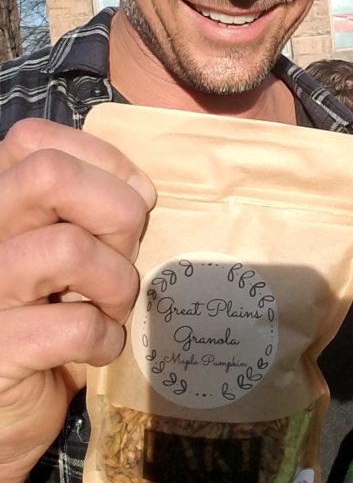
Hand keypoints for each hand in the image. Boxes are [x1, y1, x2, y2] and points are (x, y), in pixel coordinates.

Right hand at [0, 119, 155, 482]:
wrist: (0, 412)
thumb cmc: (46, 316)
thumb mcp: (64, 251)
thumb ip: (85, 207)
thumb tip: (140, 190)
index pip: (34, 139)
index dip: (102, 162)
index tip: (134, 199)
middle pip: (49, 174)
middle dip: (116, 211)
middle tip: (125, 252)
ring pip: (68, 248)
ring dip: (118, 282)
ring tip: (112, 307)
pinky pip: (74, 324)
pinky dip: (105, 338)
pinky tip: (97, 348)